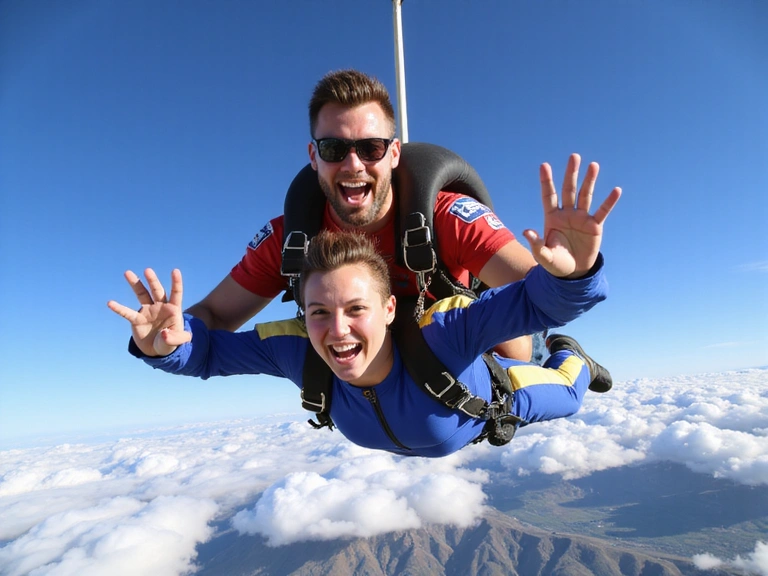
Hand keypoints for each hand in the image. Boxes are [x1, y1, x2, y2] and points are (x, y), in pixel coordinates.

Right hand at [107, 268, 190, 355]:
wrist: (157, 350)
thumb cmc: (170, 342)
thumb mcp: (178, 341)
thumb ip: (176, 338)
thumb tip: (164, 333)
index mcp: (173, 309)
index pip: (176, 293)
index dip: (176, 283)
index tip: (175, 271)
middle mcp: (160, 306)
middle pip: (157, 290)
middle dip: (153, 281)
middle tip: (147, 270)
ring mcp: (148, 311)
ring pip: (142, 295)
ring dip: (136, 284)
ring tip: (127, 272)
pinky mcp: (137, 319)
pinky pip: (127, 313)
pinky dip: (119, 309)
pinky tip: (110, 303)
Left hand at [523, 153, 620, 277]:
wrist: (573, 272)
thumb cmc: (556, 263)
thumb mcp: (544, 256)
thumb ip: (536, 245)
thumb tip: (527, 231)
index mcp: (552, 218)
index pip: (549, 196)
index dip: (546, 181)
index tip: (544, 165)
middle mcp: (567, 214)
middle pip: (569, 190)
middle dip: (571, 174)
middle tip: (574, 157)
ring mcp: (581, 218)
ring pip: (585, 195)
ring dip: (589, 181)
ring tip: (593, 165)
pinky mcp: (595, 226)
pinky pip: (603, 211)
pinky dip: (609, 201)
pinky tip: (616, 190)